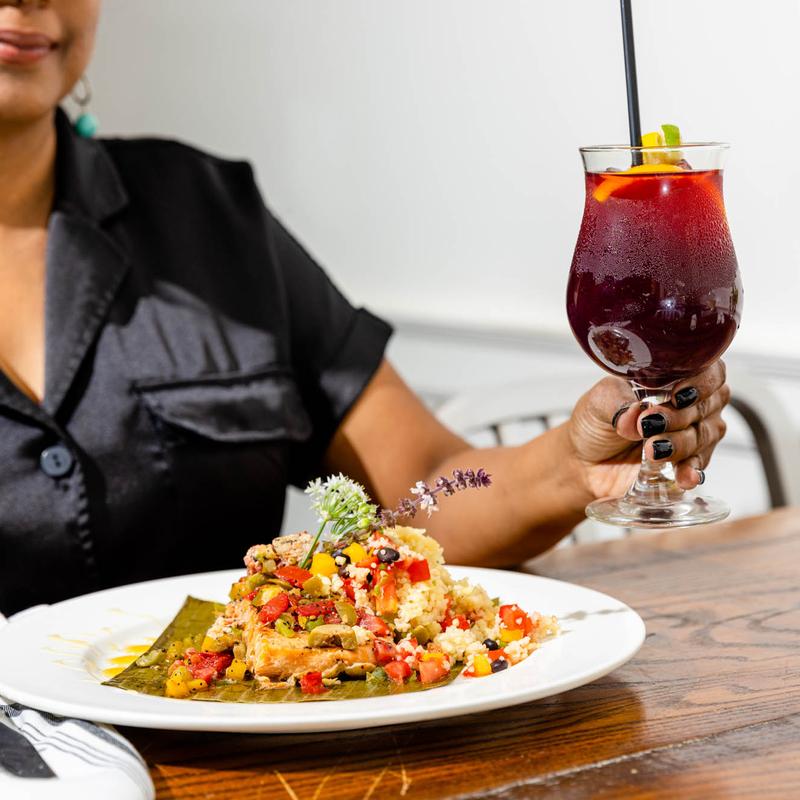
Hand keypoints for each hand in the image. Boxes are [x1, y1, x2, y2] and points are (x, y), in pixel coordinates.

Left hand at [566, 362, 730, 500]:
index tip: (677, 395)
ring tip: (652, 449)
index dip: (701, 382)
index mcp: (673, 378)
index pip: (709, 372)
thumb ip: (618, 404)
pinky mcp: (684, 464)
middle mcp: (689, 405)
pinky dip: (691, 471)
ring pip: (703, 437)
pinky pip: (698, 467)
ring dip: (680, 444)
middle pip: (706, 407)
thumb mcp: (599, 403)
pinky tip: (684, 476)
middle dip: (678, 416)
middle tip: (649, 424)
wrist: (584, 460)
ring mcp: (691, 435)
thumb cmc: (595, 421)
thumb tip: (634, 416)